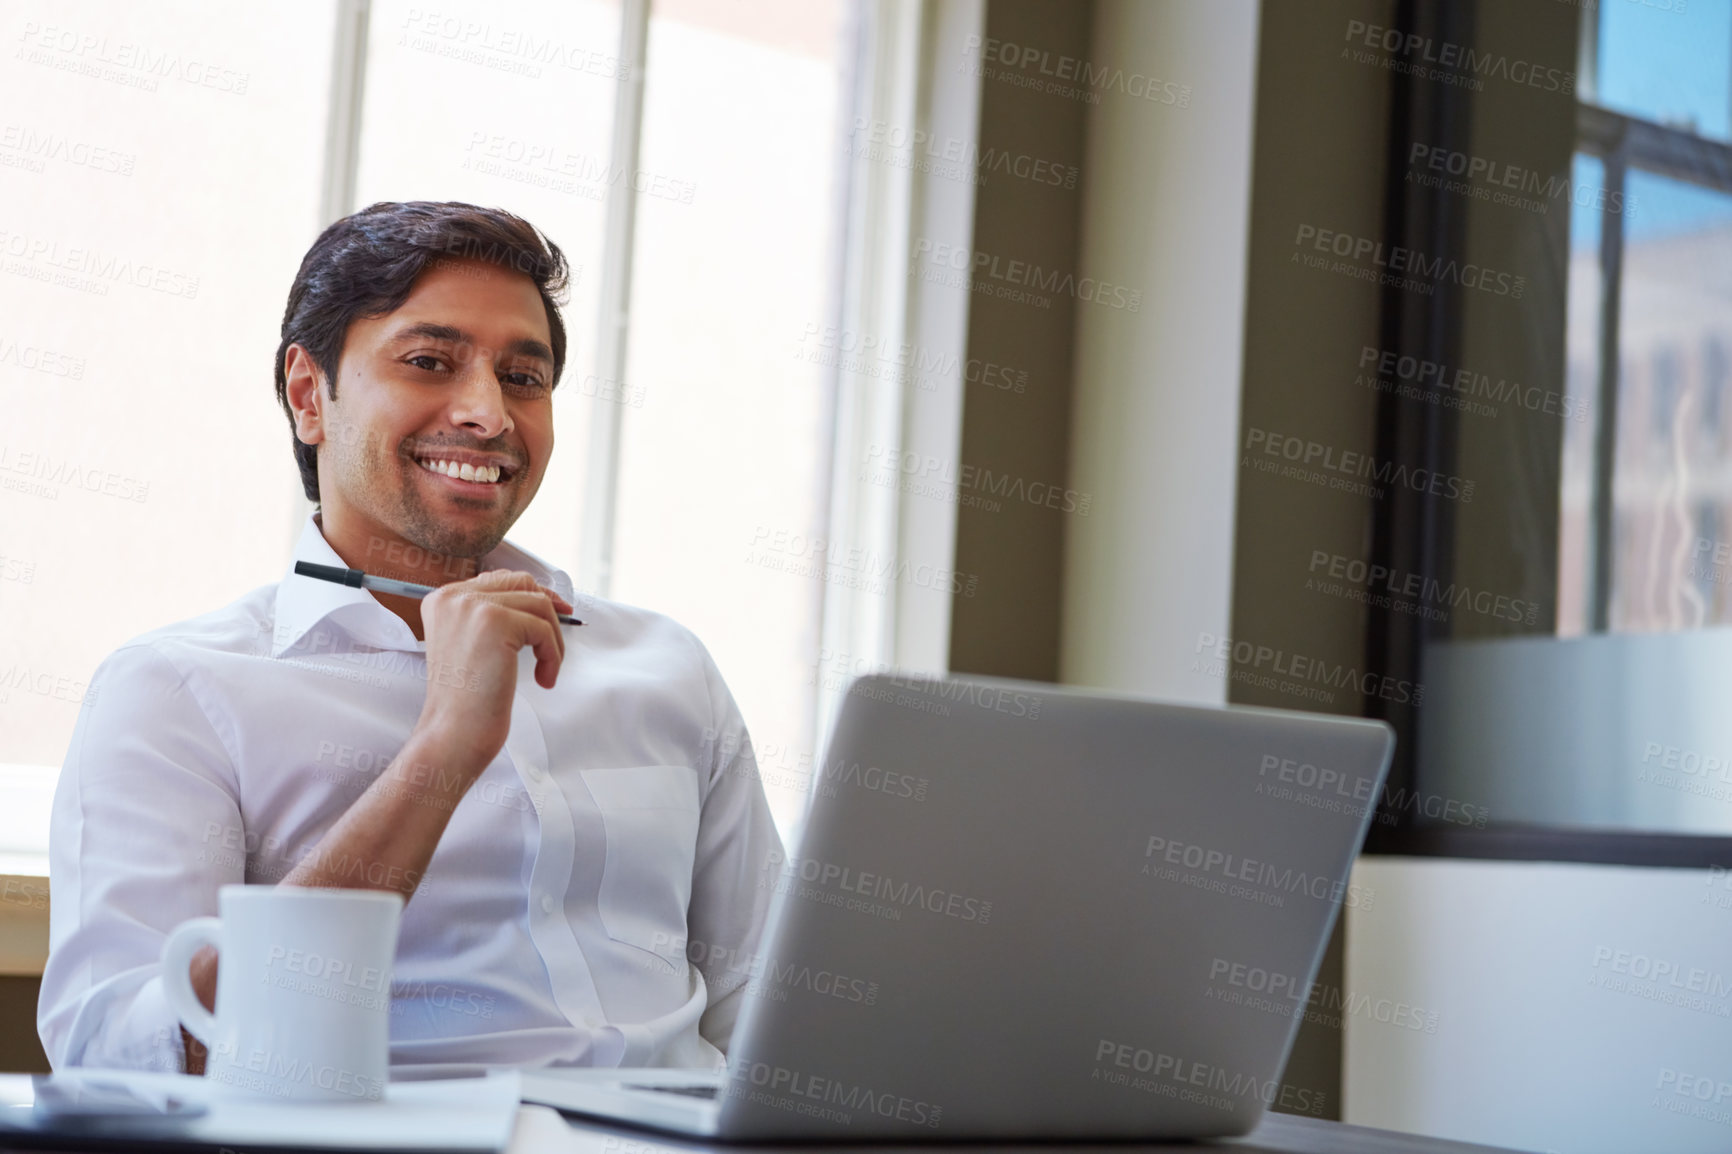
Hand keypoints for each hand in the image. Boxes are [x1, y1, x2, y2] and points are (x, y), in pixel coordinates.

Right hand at [416, 570, 573, 775]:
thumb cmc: (466, 698)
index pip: (499, 579)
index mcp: (443, 599)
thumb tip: (540, 596)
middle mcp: (454, 597)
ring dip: (551, 639)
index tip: (555, 612)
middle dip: (548, 607)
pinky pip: (543, 629)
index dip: (531, 594)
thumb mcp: (471, 644)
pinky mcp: (495, 622)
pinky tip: (544, 679)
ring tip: (546, 669)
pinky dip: (552, 655)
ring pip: (538, 604)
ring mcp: (472, 606)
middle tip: (559, 635)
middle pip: (521, 582)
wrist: (453, 732)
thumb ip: (491, 615)